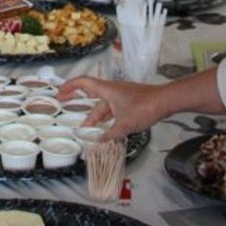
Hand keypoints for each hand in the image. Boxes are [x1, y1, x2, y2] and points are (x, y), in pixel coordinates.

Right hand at [55, 75, 172, 138]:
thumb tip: (98, 142)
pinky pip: (113, 108)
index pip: (83, 83)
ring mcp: (121, 95)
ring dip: (96, 116)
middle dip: (79, 102)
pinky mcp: (130, 101)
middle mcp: (112, 90)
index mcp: (107, 90)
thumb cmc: (143, 108)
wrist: (166, 101)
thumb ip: (110, 134)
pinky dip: (107, 117)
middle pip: (92, 96)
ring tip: (88, 129)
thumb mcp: (124, 125)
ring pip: (104, 105)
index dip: (69, 86)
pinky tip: (107, 128)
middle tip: (64, 104)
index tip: (59, 92)